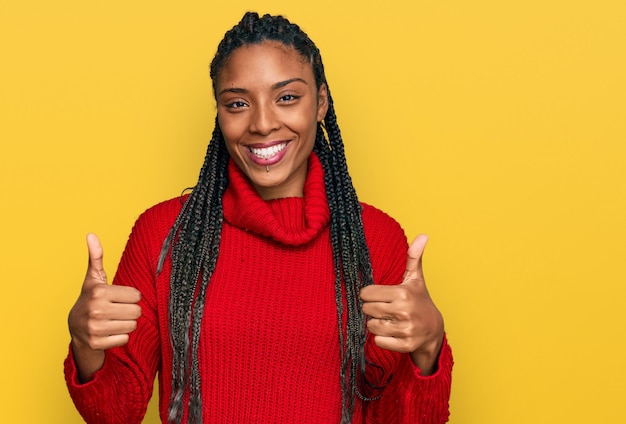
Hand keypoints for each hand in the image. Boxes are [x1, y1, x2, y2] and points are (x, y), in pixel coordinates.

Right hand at [68, 233, 141, 381]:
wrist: (75, 328)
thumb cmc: (90, 299)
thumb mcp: (94, 278)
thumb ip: (96, 257)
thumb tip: (91, 234)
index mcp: (99, 292)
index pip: (136, 295)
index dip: (130, 296)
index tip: (119, 297)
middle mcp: (96, 310)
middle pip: (137, 311)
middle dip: (131, 311)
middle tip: (118, 310)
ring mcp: (95, 328)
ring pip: (133, 326)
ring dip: (127, 324)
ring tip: (114, 320)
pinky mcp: (97, 343)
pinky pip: (125, 339)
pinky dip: (120, 337)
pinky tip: (110, 332)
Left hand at [360, 234, 443, 374]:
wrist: (434, 330)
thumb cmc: (420, 301)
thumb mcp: (415, 279)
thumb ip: (414, 257)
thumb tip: (423, 235)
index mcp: (402, 293)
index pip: (366, 293)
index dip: (371, 295)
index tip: (382, 297)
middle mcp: (404, 311)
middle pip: (367, 310)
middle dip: (373, 310)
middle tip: (386, 309)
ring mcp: (405, 330)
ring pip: (371, 326)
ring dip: (377, 325)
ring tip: (390, 321)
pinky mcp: (404, 345)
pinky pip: (378, 341)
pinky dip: (382, 339)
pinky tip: (393, 333)